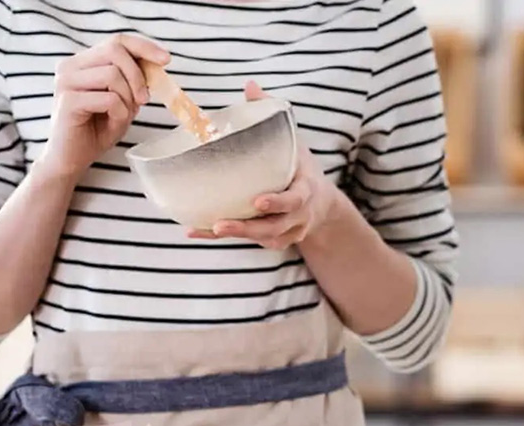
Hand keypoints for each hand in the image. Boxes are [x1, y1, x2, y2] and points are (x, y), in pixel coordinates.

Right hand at [37, 35, 169, 180]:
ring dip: (127, 98)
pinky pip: (108, 98)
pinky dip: (119, 113)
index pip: (116, 41)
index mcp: (83, 62)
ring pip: (112, 74)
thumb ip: (134, 82)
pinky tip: (112, 123)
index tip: (166, 59)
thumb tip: (155, 65)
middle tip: (144, 99)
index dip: (144, 47)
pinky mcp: (68, 101)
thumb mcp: (123, 101)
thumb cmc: (95, 130)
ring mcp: (66, 82)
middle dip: (137, 75)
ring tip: (122, 116)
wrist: (72, 160)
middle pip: (115, 50)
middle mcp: (70, 66)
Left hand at [189, 82, 345, 249]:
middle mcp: (298, 215)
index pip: (295, 199)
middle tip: (220, 223)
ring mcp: (288, 231)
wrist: (322, 205)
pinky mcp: (276, 240)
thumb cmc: (301, 168)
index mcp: (305, 190)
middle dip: (248, 227)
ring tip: (206, 228)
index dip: (278, 202)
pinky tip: (201, 231)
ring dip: (235, 235)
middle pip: (275, 226)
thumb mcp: (295, 142)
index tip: (257, 201)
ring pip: (263, 237)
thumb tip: (250, 85)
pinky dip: (228, 239)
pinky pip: (253, 243)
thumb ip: (273, 115)